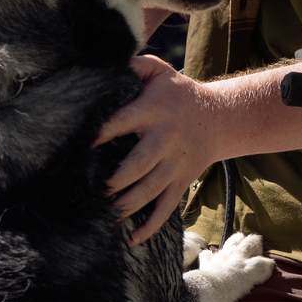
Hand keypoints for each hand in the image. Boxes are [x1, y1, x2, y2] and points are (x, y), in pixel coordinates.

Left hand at [95, 55, 220, 244]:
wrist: (221, 117)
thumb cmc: (180, 93)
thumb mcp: (161, 71)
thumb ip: (135, 64)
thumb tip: (107, 61)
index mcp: (153, 112)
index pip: (123, 122)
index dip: (101, 134)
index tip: (79, 146)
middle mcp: (164, 140)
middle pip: (137, 165)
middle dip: (113, 181)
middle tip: (89, 192)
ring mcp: (174, 164)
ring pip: (148, 191)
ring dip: (125, 207)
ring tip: (102, 216)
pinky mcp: (181, 182)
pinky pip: (166, 208)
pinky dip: (150, 226)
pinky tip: (131, 239)